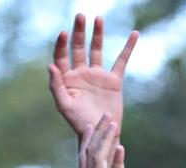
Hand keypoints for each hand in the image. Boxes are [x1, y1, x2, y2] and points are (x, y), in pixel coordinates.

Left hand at [49, 14, 138, 136]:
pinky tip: (134, 34)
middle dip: (79, 31)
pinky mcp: (113, 80)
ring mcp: (97, 75)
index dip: (62, 44)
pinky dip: (128, 48)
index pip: (62, 56)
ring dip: (97, 34)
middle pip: (78, 47)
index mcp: (67, 78)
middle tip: (80, 16)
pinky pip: (121, 61)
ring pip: (96, 50)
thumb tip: (50, 66)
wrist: (100, 134)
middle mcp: (81, 73)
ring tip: (98, 18)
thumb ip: (56, 86)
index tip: (64, 32)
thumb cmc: (79, 123)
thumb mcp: (65, 106)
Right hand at [74, 115, 124, 167]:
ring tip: (113, 123)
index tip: (90, 125)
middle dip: (99, 132)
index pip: (84, 156)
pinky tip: (122, 148)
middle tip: (105, 115)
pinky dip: (117, 162)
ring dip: (107, 140)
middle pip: (92, 151)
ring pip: (100, 158)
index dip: (87, 139)